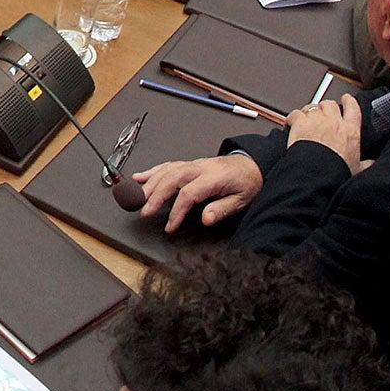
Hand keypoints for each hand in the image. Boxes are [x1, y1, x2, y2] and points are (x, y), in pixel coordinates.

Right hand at [132, 154, 263, 232]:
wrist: (251, 165)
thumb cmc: (246, 182)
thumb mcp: (241, 200)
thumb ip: (222, 209)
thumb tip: (206, 218)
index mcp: (213, 178)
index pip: (188, 194)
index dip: (177, 212)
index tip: (170, 226)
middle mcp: (199, 168)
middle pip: (171, 180)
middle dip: (155, 196)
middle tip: (145, 211)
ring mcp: (192, 164)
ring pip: (166, 171)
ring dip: (150, 184)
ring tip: (138, 198)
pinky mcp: (189, 164)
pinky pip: (167, 166)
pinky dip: (152, 171)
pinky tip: (140, 177)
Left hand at [285, 95, 364, 171]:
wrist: (318, 174)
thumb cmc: (336, 170)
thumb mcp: (357, 168)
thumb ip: (365, 163)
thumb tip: (371, 163)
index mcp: (350, 131)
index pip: (353, 109)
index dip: (349, 101)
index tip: (347, 99)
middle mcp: (334, 122)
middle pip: (329, 104)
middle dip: (325, 107)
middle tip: (322, 114)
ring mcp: (317, 120)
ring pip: (312, 106)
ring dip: (309, 111)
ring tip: (305, 119)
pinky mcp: (301, 123)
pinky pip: (295, 113)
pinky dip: (292, 117)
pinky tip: (290, 123)